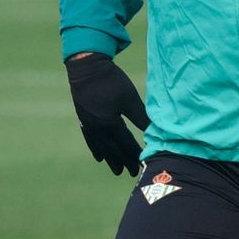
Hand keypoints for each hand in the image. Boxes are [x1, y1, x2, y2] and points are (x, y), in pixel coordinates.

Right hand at [65, 53, 148, 175]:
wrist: (86, 66)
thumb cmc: (111, 80)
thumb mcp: (129, 98)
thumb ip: (141, 116)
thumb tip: (155, 130)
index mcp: (110, 124)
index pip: (125, 144)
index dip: (134, 155)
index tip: (141, 165)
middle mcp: (98, 128)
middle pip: (112, 149)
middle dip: (122, 161)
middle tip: (130, 173)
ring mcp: (88, 124)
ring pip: (100, 147)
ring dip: (109, 159)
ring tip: (115, 169)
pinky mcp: (83, 118)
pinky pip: (90, 139)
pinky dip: (96, 149)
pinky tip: (99, 156)